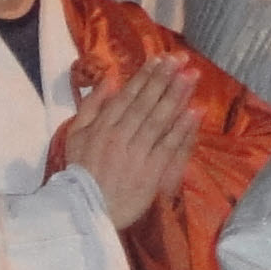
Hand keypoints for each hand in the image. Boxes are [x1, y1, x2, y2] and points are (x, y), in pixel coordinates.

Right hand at [69, 56, 198, 227]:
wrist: (85, 210)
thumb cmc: (80, 170)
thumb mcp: (75, 134)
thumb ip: (92, 105)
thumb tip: (111, 79)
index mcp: (102, 125)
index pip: (129, 95)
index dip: (147, 75)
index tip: (162, 59)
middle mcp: (121, 135)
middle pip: (147, 102)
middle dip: (166, 78)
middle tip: (182, 60)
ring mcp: (138, 153)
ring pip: (160, 120)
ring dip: (177, 96)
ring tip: (192, 76)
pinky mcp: (152, 171)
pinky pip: (170, 146)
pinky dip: (183, 129)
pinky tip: (195, 112)